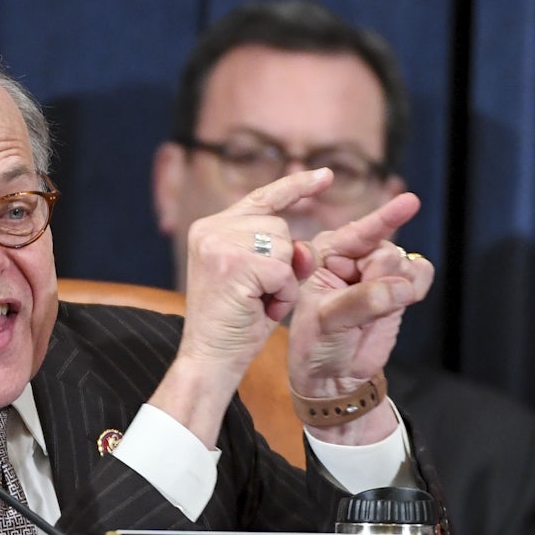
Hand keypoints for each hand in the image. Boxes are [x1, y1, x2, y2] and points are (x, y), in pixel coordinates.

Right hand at [150, 169, 333, 445]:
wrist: (208, 359)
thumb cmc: (234, 324)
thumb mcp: (259, 279)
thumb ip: (281, 253)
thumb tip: (306, 247)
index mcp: (210, 228)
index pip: (261, 198)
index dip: (296, 186)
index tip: (325, 176)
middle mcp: (210, 229)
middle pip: (280, 227)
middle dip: (283, 264)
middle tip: (258, 296)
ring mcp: (219, 244)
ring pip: (285, 247)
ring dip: (283, 281)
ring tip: (257, 303)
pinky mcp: (235, 264)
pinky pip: (285, 271)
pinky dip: (282, 295)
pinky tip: (260, 309)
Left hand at [288, 192, 433, 441]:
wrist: (333, 374)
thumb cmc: (317, 344)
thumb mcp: (329, 321)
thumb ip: (362, 300)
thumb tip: (401, 288)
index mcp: (323, 254)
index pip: (357, 232)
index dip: (383, 219)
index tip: (411, 202)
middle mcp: (350, 256)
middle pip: (386, 251)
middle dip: (380, 279)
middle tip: (360, 307)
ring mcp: (375, 269)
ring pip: (406, 262)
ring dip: (398, 287)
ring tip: (373, 311)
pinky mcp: (398, 285)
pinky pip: (421, 272)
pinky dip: (416, 287)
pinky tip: (400, 302)